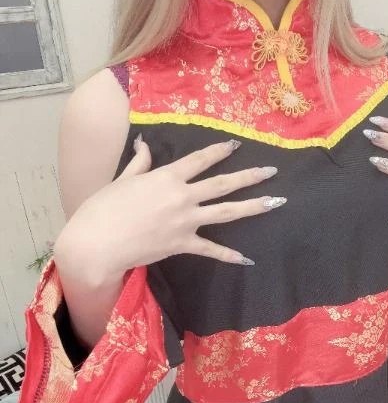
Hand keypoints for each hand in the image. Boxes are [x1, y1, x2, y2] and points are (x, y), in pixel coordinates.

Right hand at [56, 138, 285, 278]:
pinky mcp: (183, 244)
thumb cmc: (104, 208)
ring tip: (275, 202)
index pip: (200, 160)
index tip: (237, 145)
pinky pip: (211, 250)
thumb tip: (145, 143)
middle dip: (250, 176)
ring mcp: (186, 221)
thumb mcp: (123, 180)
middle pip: (223, 184)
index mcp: (167, 177)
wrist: (98, 242)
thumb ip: (140, 162)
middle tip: (272, 170)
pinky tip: (247, 259)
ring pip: (226, 212)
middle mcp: (182, 196)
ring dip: (253, 206)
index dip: (220, 151)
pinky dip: (229, 255)